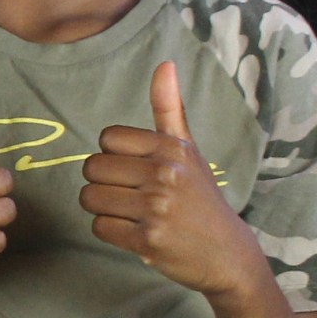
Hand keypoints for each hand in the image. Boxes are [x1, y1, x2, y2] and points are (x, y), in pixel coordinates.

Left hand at [80, 61, 266, 302]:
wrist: (228, 253)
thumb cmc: (199, 197)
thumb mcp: (188, 150)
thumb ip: (169, 108)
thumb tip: (165, 63)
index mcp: (172, 148)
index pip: (106, 139)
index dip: (115, 157)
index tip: (137, 170)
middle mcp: (165, 174)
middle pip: (91, 168)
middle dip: (103, 183)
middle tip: (130, 195)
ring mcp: (157, 208)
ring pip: (90, 198)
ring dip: (104, 209)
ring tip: (132, 213)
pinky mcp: (148, 239)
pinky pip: (98, 227)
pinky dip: (111, 232)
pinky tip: (135, 232)